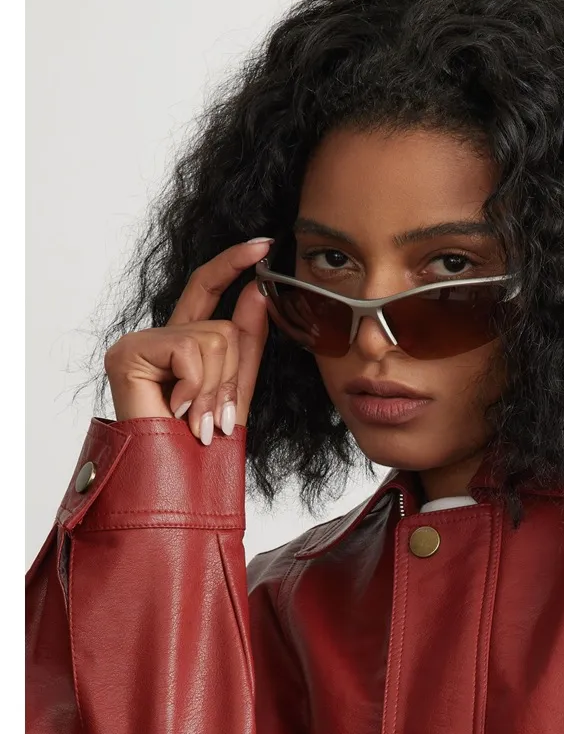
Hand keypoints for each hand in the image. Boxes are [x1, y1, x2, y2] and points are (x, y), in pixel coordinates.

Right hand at [103, 238, 273, 443]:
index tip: (265, 246)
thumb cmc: (197, 452)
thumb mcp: (234, 393)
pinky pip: (190, 349)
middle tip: (216, 419)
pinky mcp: (129, 351)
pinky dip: (196, 386)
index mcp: (182, 346)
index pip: (208, 289)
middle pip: (223, 326)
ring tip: (198, 422)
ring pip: (214, 338)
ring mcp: (140, 343)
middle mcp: (157, 339)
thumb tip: (256, 291)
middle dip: (231, 378)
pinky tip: (180, 411)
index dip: (233, 264)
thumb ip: (246, 345)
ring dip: (216, 388)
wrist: (171, 488)